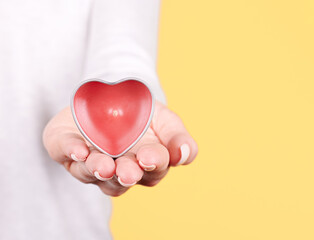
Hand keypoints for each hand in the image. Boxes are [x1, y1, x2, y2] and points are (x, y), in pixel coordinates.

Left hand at [42, 101, 197, 195]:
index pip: (153, 170)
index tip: (150, 157)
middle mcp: (116, 168)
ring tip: (102, 164)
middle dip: (124, 175)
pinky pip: (63, 151)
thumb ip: (178, 138)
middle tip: (127, 172)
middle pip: (120, 181)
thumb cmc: (143, 113)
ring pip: (91, 174)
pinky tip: (78, 150)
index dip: (153, 165)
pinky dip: (69, 151)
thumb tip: (186, 155)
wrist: (113, 93)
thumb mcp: (166, 120)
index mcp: (144, 163)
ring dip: (97, 169)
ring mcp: (88, 160)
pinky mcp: (64, 145)